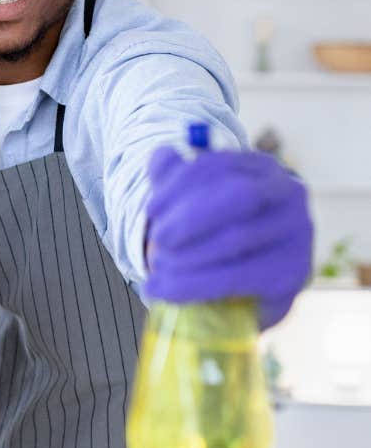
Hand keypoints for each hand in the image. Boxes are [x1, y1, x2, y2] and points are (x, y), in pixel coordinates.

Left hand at [144, 146, 312, 328]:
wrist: (251, 288)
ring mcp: (297, 233)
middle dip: (190, 217)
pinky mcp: (293, 272)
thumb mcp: (195, 202)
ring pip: (235, 238)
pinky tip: (162, 291)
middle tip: (158, 239)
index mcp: (261, 168)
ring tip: (155, 268)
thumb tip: (161, 156)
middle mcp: (288, 194)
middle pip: (238, 195)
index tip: (150, 210)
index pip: (218, 165)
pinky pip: (237, 276)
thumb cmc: (219, 235)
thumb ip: (175, 177)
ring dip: (186, 254)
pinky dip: (192, 284)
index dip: (179, 184)